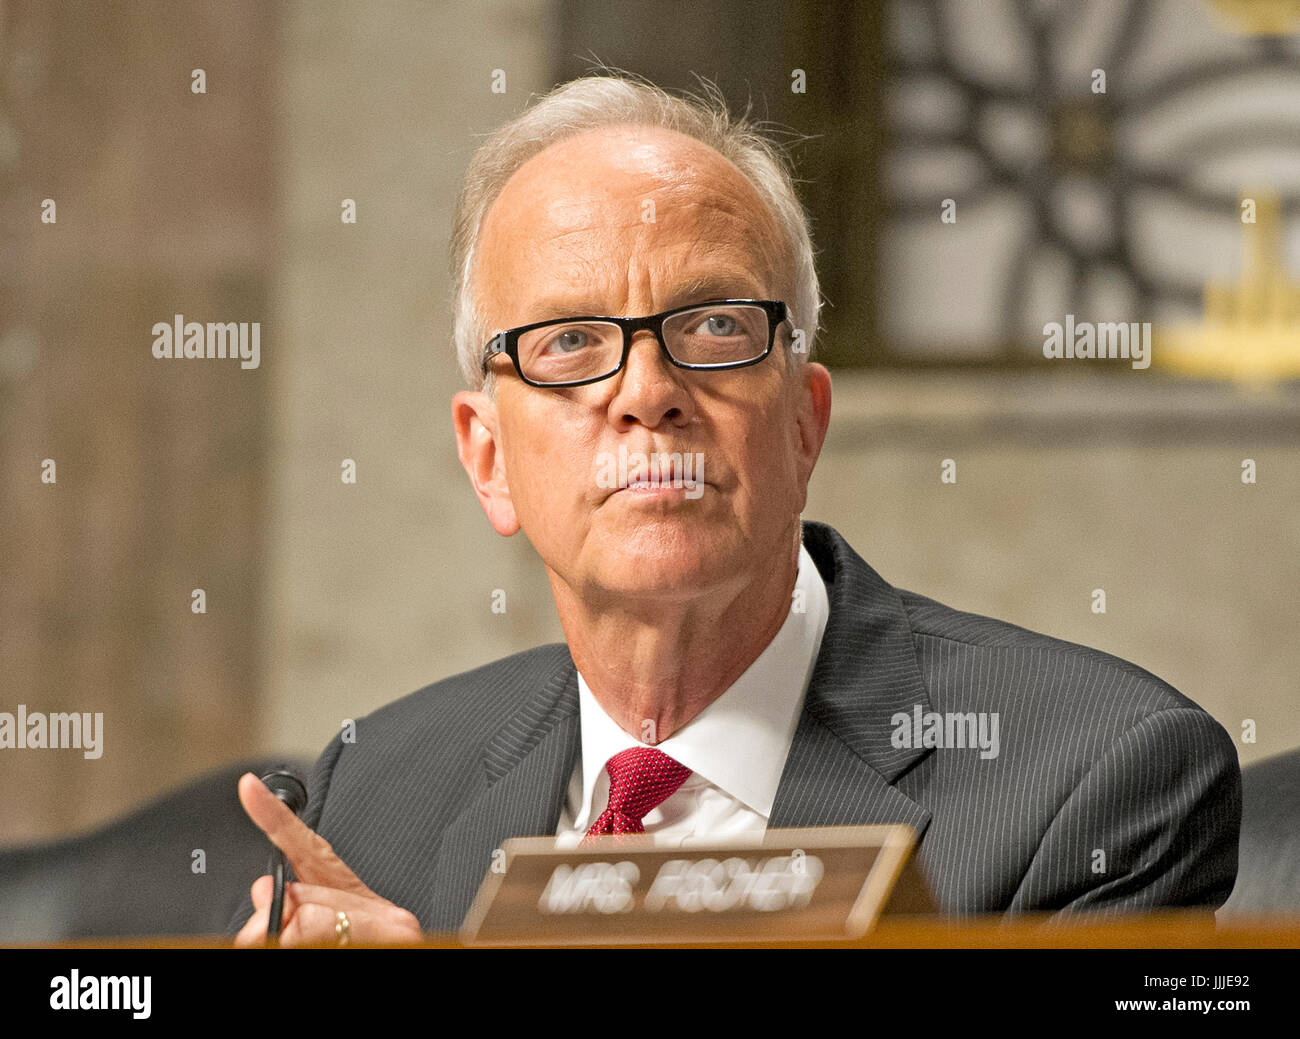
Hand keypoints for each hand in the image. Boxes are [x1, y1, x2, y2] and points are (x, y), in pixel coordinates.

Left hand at [232, 772, 423, 946]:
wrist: (430, 965)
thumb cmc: (368, 950)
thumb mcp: (326, 934)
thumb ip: (294, 909)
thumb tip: (265, 889)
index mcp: (358, 897)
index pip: (309, 849)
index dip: (274, 817)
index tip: (246, 787)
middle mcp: (385, 910)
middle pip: (298, 901)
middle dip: (281, 929)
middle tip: (300, 944)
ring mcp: (392, 929)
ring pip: (306, 924)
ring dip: (295, 943)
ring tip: (330, 948)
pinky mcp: (393, 939)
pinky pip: (317, 940)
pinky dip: (312, 947)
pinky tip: (340, 947)